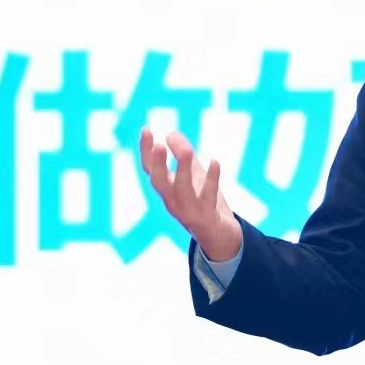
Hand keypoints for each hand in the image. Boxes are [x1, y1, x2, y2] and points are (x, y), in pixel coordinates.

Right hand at [138, 127, 242, 260]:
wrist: (219, 235)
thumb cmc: (202, 201)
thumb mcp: (192, 175)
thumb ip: (183, 155)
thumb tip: (171, 134)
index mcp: (166, 190)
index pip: (150, 169)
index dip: (145, 151)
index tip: (146, 129)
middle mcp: (172, 201)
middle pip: (159, 183)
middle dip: (157, 164)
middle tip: (158, 145)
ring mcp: (188, 211)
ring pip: (182, 191)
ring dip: (183, 171)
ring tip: (186, 150)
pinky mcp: (206, 217)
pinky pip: (208, 197)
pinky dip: (211, 179)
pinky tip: (215, 162)